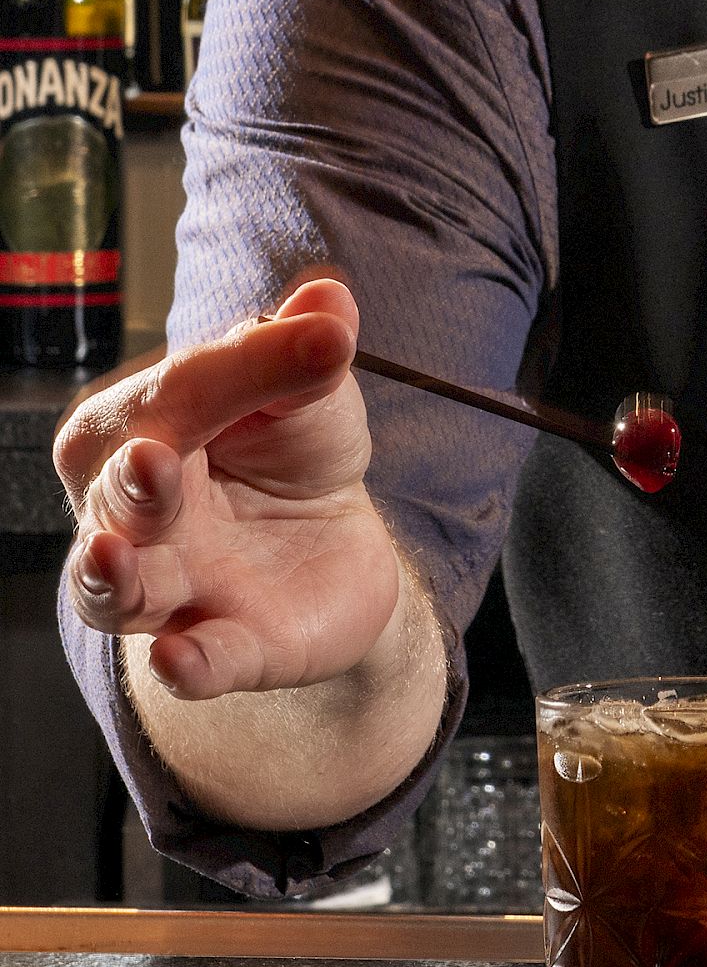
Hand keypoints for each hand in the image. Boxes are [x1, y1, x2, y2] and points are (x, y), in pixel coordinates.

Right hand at [54, 278, 401, 701]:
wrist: (335, 539)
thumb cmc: (290, 453)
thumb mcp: (308, 396)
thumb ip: (302, 355)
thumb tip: (329, 302)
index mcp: (139, 431)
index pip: (167, 401)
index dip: (221, 379)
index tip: (310, 348)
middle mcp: (130, 517)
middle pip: (112, 503)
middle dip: (129, 485)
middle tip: (154, 462)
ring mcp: (174, 588)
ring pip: (116, 594)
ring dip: (112, 578)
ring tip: (118, 557)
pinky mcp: (225, 647)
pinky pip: (195, 662)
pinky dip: (188, 664)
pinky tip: (184, 659)